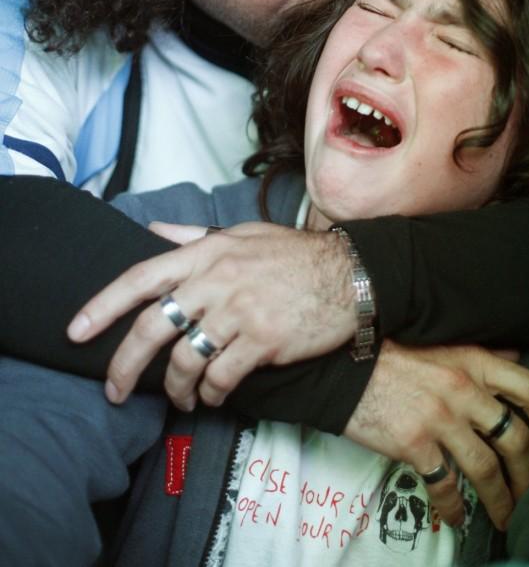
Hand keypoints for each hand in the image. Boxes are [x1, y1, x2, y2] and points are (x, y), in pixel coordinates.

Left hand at [67, 222, 356, 409]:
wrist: (350, 274)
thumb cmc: (294, 255)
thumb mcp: (242, 233)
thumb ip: (194, 236)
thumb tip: (154, 231)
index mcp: (207, 252)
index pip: (142, 277)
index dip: (103, 306)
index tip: (77, 331)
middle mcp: (218, 280)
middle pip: (154, 327)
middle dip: (125, 365)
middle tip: (115, 391)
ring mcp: (241, 311)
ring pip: (186, 359)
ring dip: (175, 388)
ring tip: (179, 399)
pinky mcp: (264, 340)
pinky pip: (221, 377)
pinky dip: (210, 394)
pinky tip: (212, 396)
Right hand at [344, 340, 528, 530]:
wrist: (344, 363)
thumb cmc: (393, 353)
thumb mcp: (443, 342)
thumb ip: (480, 354)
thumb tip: (514, 357)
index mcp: (473, 361)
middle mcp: (463, 389)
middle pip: (515, 438)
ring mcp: (439, 418)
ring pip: (487, 468)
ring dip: (502, 499)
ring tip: (505, 517)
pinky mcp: (414, 443)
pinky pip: (445, 485)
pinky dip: (455, 508)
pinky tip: (457, 517)